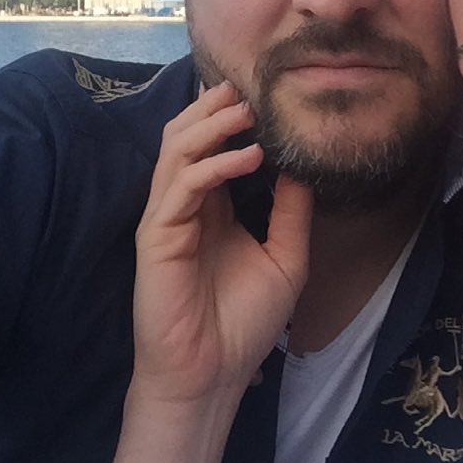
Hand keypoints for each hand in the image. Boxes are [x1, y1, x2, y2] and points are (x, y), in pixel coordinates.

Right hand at [107, 81, 312, 462]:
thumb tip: (305, 165)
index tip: (267, 92)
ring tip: (248, 109)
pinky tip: (248, 157)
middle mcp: (185, 203)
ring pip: (176, 149)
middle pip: (187, 135)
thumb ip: (292, 211)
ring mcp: (167, 216)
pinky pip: (180, 186)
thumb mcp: (286, 258)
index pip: (214, 145)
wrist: (213, 376)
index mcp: (211, 205)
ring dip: (211, 124)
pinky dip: (213, 164)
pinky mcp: (156, 235)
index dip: (233, 117)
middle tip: (251, 87)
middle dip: (215, 107)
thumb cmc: (244, 323)